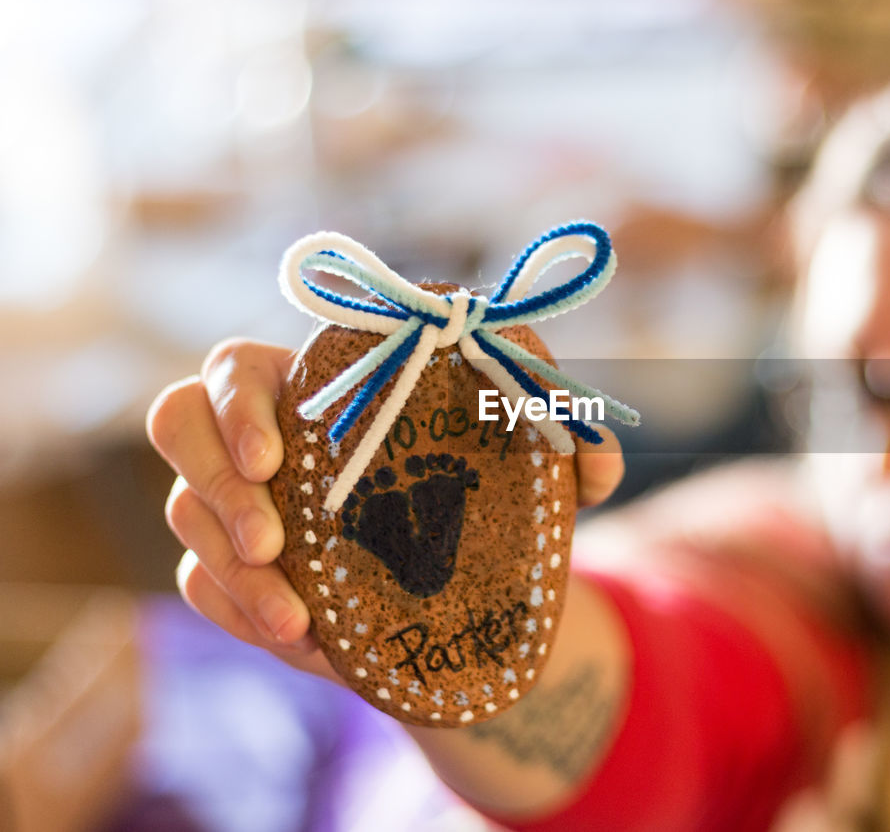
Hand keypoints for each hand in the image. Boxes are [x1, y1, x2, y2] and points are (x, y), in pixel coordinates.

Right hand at [146, 337, 624, 680]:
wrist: (470, 583)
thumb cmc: (494, 491)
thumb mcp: (542, 461)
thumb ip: (573, 442)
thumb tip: (597, 466)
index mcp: (321, 385)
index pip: (238, 364)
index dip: (237, 402)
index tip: (277, 456)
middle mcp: (262, 437)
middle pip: (176, 422)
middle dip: (211, 481)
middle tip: (274, 543)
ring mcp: (238, 507)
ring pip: (185, 517)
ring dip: (233, 571)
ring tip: (301, 623)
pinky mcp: (237, 574)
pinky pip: (201, 586)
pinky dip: (243, 615)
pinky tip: (308, 641)